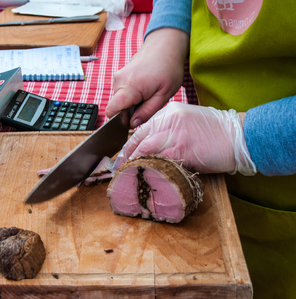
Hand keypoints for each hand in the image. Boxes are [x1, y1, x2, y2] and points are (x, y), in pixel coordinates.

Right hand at [106, 28, 189, 127]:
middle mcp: (119, 81)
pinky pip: (122, 93)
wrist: (165, 45)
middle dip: (130, 111)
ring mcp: (118, 77)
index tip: (133, 120)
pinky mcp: (120, 76)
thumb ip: (147, 111)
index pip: (111, 111)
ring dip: (132, 103)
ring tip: (148, 94)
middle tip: (148, 103)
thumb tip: (132, 123)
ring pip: (119, 100)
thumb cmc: (168, 67)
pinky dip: (132, 96)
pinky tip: (145, 88)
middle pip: (116, 107)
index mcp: (129, 87)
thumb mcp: (164, 95)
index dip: (119, 120)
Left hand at [114, 102, 256, 175]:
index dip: (129, 144)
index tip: (122, 156)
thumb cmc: (217, 132)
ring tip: (127, 174)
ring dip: (134, 163)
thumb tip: (151, 147)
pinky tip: (144, 175)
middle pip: (139, 138)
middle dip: (126, 155)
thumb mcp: (188, 122)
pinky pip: (159, 160)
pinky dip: (149, 168)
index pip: (141, 128)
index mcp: (169, 112)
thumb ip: (169, 130)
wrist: (240, 136)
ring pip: (145, 149)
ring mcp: (175, 133)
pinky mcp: (182, 148)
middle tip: (118, 168)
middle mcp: (169, 119)